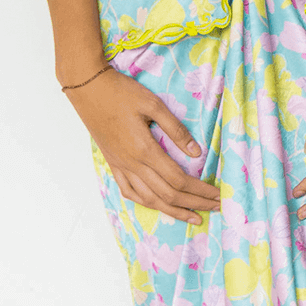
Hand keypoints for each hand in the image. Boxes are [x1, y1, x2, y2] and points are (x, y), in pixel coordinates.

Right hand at [69, 68, 219, 225]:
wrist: (87, 88)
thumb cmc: (121, 92)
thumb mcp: (153, 104)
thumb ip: (176, 129)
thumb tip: (197, 152)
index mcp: (144, 150)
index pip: (179, 180)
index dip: (200, 190)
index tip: (217, 194)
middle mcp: (132, 164)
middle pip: (168, 194)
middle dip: (195, 204)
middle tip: (216, 207)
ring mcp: (120, 166)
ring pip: (149, 199)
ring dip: (174, 210)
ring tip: (193, 217)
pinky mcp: (113, 164)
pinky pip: (129, 192)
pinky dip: (146, 203)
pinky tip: (158, 205)